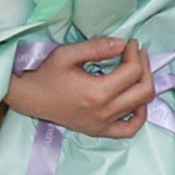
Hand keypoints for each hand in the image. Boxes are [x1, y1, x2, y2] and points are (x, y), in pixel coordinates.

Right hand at [7, 42, 156, 138]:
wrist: (29, 97)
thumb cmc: (46, 74)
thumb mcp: (67, 54)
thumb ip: (97, 47)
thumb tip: (122, 43)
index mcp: (97, 93)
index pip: (132, 72)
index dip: (135, 54)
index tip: (130, 43)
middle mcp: (103, 113)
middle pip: (143, 91)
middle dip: (145, 67)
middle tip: (137, 53)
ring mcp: (103, 125)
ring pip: (141, 107)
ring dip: (144, 85)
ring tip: (137, 70)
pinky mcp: (99, 131)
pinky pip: (129, 129)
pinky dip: (139, 115)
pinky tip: (136, 101)